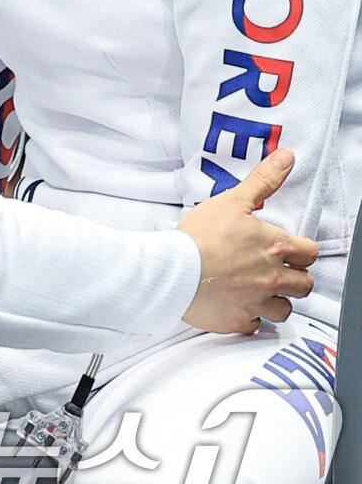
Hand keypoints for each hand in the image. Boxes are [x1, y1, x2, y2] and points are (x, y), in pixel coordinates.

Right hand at [179, 147, 316, 333]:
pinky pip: (256, 325)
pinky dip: (250, 317)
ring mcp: (258, 303)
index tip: (292, 249)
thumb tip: (287, 158)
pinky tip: (239, 305)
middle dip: (296, 278)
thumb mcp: (233, 200)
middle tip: (279, 271)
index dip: (302, 250)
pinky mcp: (240, 322)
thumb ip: (264, 180)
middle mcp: (273, 278)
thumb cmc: (201, 236)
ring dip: (276, 301)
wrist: (174, 271)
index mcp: (274, 247)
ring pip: (285, 310)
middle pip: (305, 285)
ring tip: (260, 290)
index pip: (309, 253)